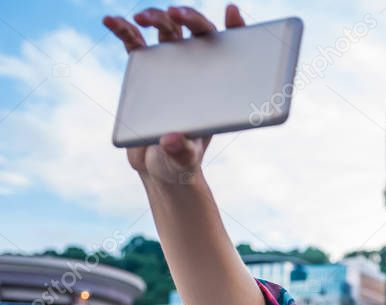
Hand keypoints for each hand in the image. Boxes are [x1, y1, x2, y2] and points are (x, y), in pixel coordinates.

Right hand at [102, 5, 246, 183]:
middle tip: (175, 14)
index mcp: (219, 89)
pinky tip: (110, 21)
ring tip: (141, 18)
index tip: (232, 12)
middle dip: (189, 18)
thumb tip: (170, 140)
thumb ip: (181, 151)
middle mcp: (199, 73)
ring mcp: (172, 70)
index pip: (232, 53)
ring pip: (168, 33)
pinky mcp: (145, 72)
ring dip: (157, 17)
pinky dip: (123, 30)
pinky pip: (134, 44)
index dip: (235, 29)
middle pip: (197, 34)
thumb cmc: (181, 164)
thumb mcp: (184, 160)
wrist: (159, 169)